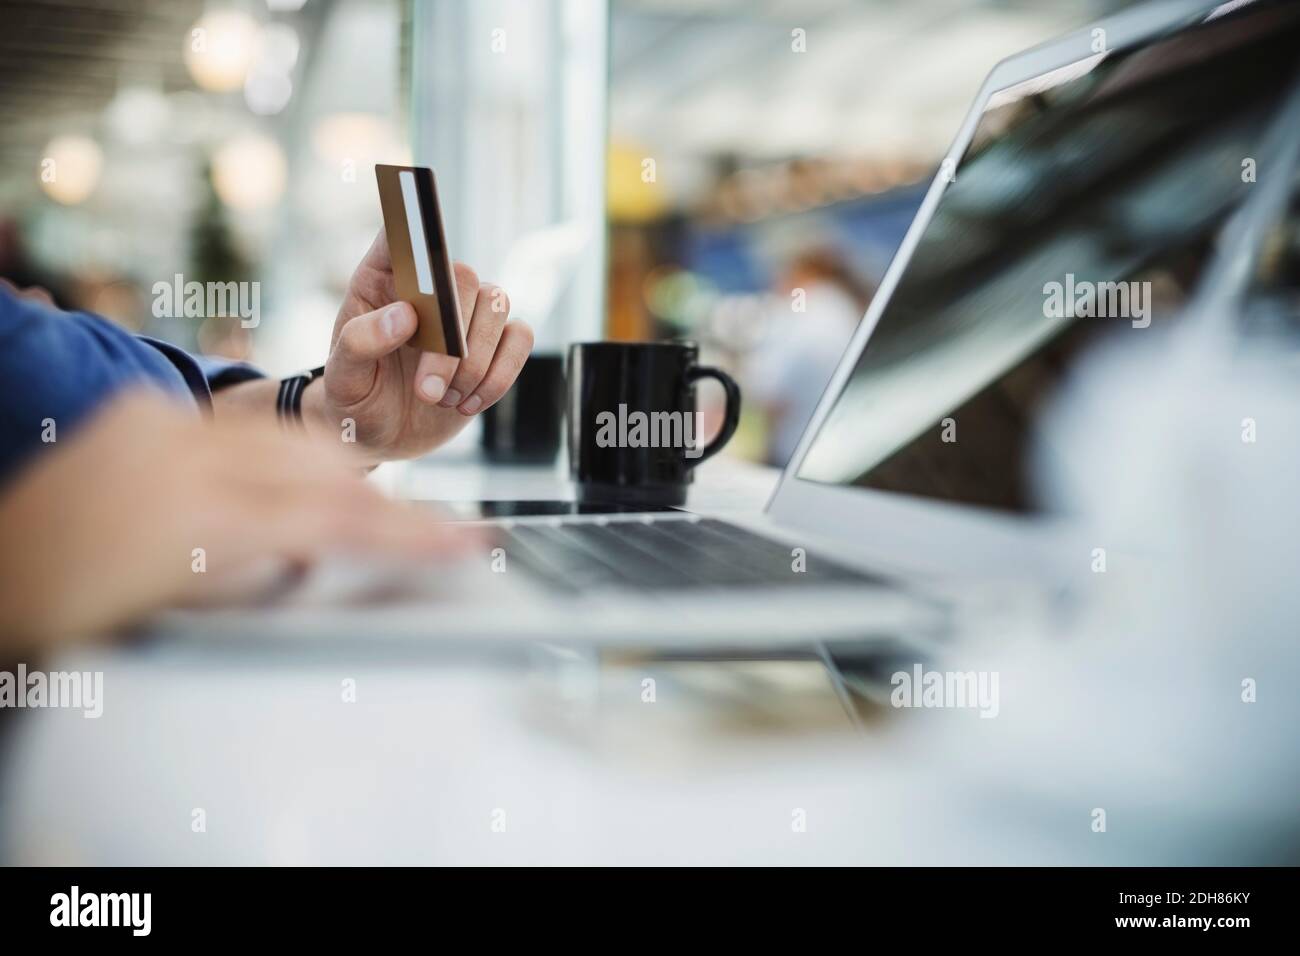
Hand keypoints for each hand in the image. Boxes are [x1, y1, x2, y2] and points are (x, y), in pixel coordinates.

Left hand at [0, 392, 480, 650]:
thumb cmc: (57, 612)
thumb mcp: (174, 612)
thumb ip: (259, 570)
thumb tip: (310, 554)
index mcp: (196, 515)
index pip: (336, 519)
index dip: (412, 533)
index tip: (466, 540)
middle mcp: (183, 451)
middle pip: (327, 464)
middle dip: (382, 501)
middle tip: (428, 531)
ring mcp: (161, 422)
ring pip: (291, 436)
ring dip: (333, 473)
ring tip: (362, 511)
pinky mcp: (143, 410)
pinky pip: (240, 425)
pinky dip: (276, 456)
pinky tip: (283, 483)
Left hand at [310, 230, 533, 461]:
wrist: (383, 435)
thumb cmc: (355, 398)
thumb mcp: (342, 377)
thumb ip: (360, 343)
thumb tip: (404, 316)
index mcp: (382, 279)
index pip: (403, 233)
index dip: (416, 227)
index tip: (421, 261)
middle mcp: (430, 286)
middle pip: (462, 276)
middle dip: (452, 340)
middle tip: (427, 390)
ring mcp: (466, 312)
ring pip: (497, 304)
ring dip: (474, 364)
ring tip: (442, 399)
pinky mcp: (495, 343)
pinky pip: (520, 338)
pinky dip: (499, 376)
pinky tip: (468, 402)